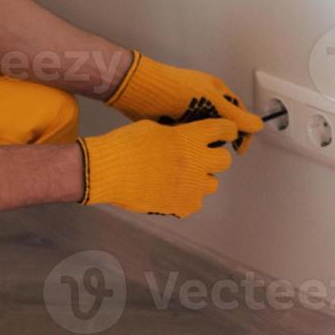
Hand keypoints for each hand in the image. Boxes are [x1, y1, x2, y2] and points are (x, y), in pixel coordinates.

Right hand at [79, 119, 236, 217]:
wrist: (107, 172)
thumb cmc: (126, 145)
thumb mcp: (155, 128)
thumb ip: (177, 135)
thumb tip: (185, 139)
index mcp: (191, 137)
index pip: (224, 129)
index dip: (227, 130)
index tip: (225, 132)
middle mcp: (197, 161)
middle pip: (224, 160)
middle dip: (215, 158)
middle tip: (200, 158)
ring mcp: (191, 186)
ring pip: (212, 184)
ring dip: (201, 179)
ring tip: (181, 177)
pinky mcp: (182, 206)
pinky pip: (195, 203)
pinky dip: (186, 198)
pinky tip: (170, 191)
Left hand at [107, 52, 262, 152]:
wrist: (138, 90)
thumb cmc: (174, 89)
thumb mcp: (210, 101)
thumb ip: (235, 116)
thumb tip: (259, 126)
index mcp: (216, 92)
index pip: (239, 115)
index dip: (242, 132)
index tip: (238, 150)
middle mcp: (203, 102)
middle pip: (221, 128)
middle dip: (216, 138)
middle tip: (207, 142)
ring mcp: (187, 112)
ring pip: (203, 135)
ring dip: (200, 140)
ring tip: (190, 138)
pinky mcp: (173, 121)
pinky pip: (187, 137)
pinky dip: (186, 141)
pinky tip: (179, 142)